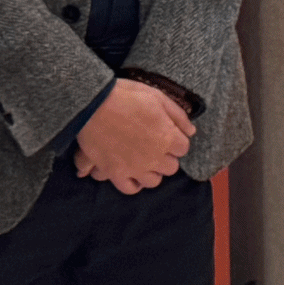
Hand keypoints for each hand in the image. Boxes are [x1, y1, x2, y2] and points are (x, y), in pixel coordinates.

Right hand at [74, 78, 193, 193]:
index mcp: (167, 138)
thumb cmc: (126, 96)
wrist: (92, 104)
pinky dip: (133, 183)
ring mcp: (135, 168)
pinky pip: (130, 188)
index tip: (167, 132)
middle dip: (166, 156)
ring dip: (152, 170)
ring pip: (154, 181)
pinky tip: (132, 172)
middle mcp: (154, 158)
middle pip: (171, 167)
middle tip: (155, 144)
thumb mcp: (157, 97)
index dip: (176, 139)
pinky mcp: (116, 173)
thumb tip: (191, 131)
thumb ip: (177, 115)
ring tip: (144, 158)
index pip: (183, 148)